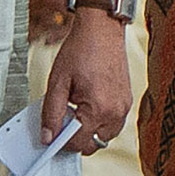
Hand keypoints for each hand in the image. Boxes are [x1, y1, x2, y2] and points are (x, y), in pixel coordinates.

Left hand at [35, 11, 133, 155]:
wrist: (101, 30)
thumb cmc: (80, 50)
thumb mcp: (57, 82)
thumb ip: (51, 113)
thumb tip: (48, 136)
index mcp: (98, 109)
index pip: (77, 143)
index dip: (60, 142)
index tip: (50, 136)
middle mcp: (115, 112)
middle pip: (92, 145)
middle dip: (75, 138)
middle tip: (61, 121)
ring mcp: (124, 108)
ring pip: (104, 138)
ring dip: (88, 132)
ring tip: (74, 110)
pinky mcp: (127, 102)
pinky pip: (112, 125)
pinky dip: (98, 123)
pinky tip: (86, 106)